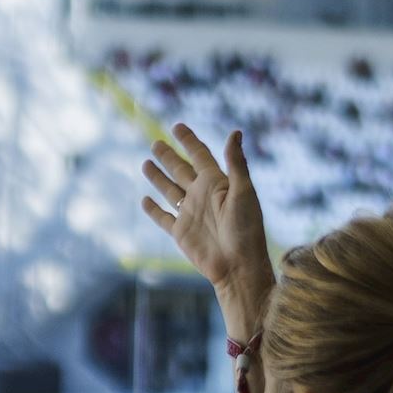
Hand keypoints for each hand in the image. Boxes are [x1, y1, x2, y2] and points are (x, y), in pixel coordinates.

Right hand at [141, 124, 271, 300]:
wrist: (238, 266)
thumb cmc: (247, 229)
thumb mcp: (244, 192)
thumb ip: (236, 163)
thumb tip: (235, 132)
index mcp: (217, 183)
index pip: (200, 155)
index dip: (188, 140)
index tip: (177, 126)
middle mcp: (201, 196)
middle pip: (180, 170)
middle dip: (168, 156)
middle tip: (156, 142)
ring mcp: (190, 214)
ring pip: (169, 190)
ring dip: (158, 177)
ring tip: (146, 162)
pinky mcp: (180, 232)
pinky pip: (163, 217)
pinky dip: (153, 209)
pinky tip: (145, 200)